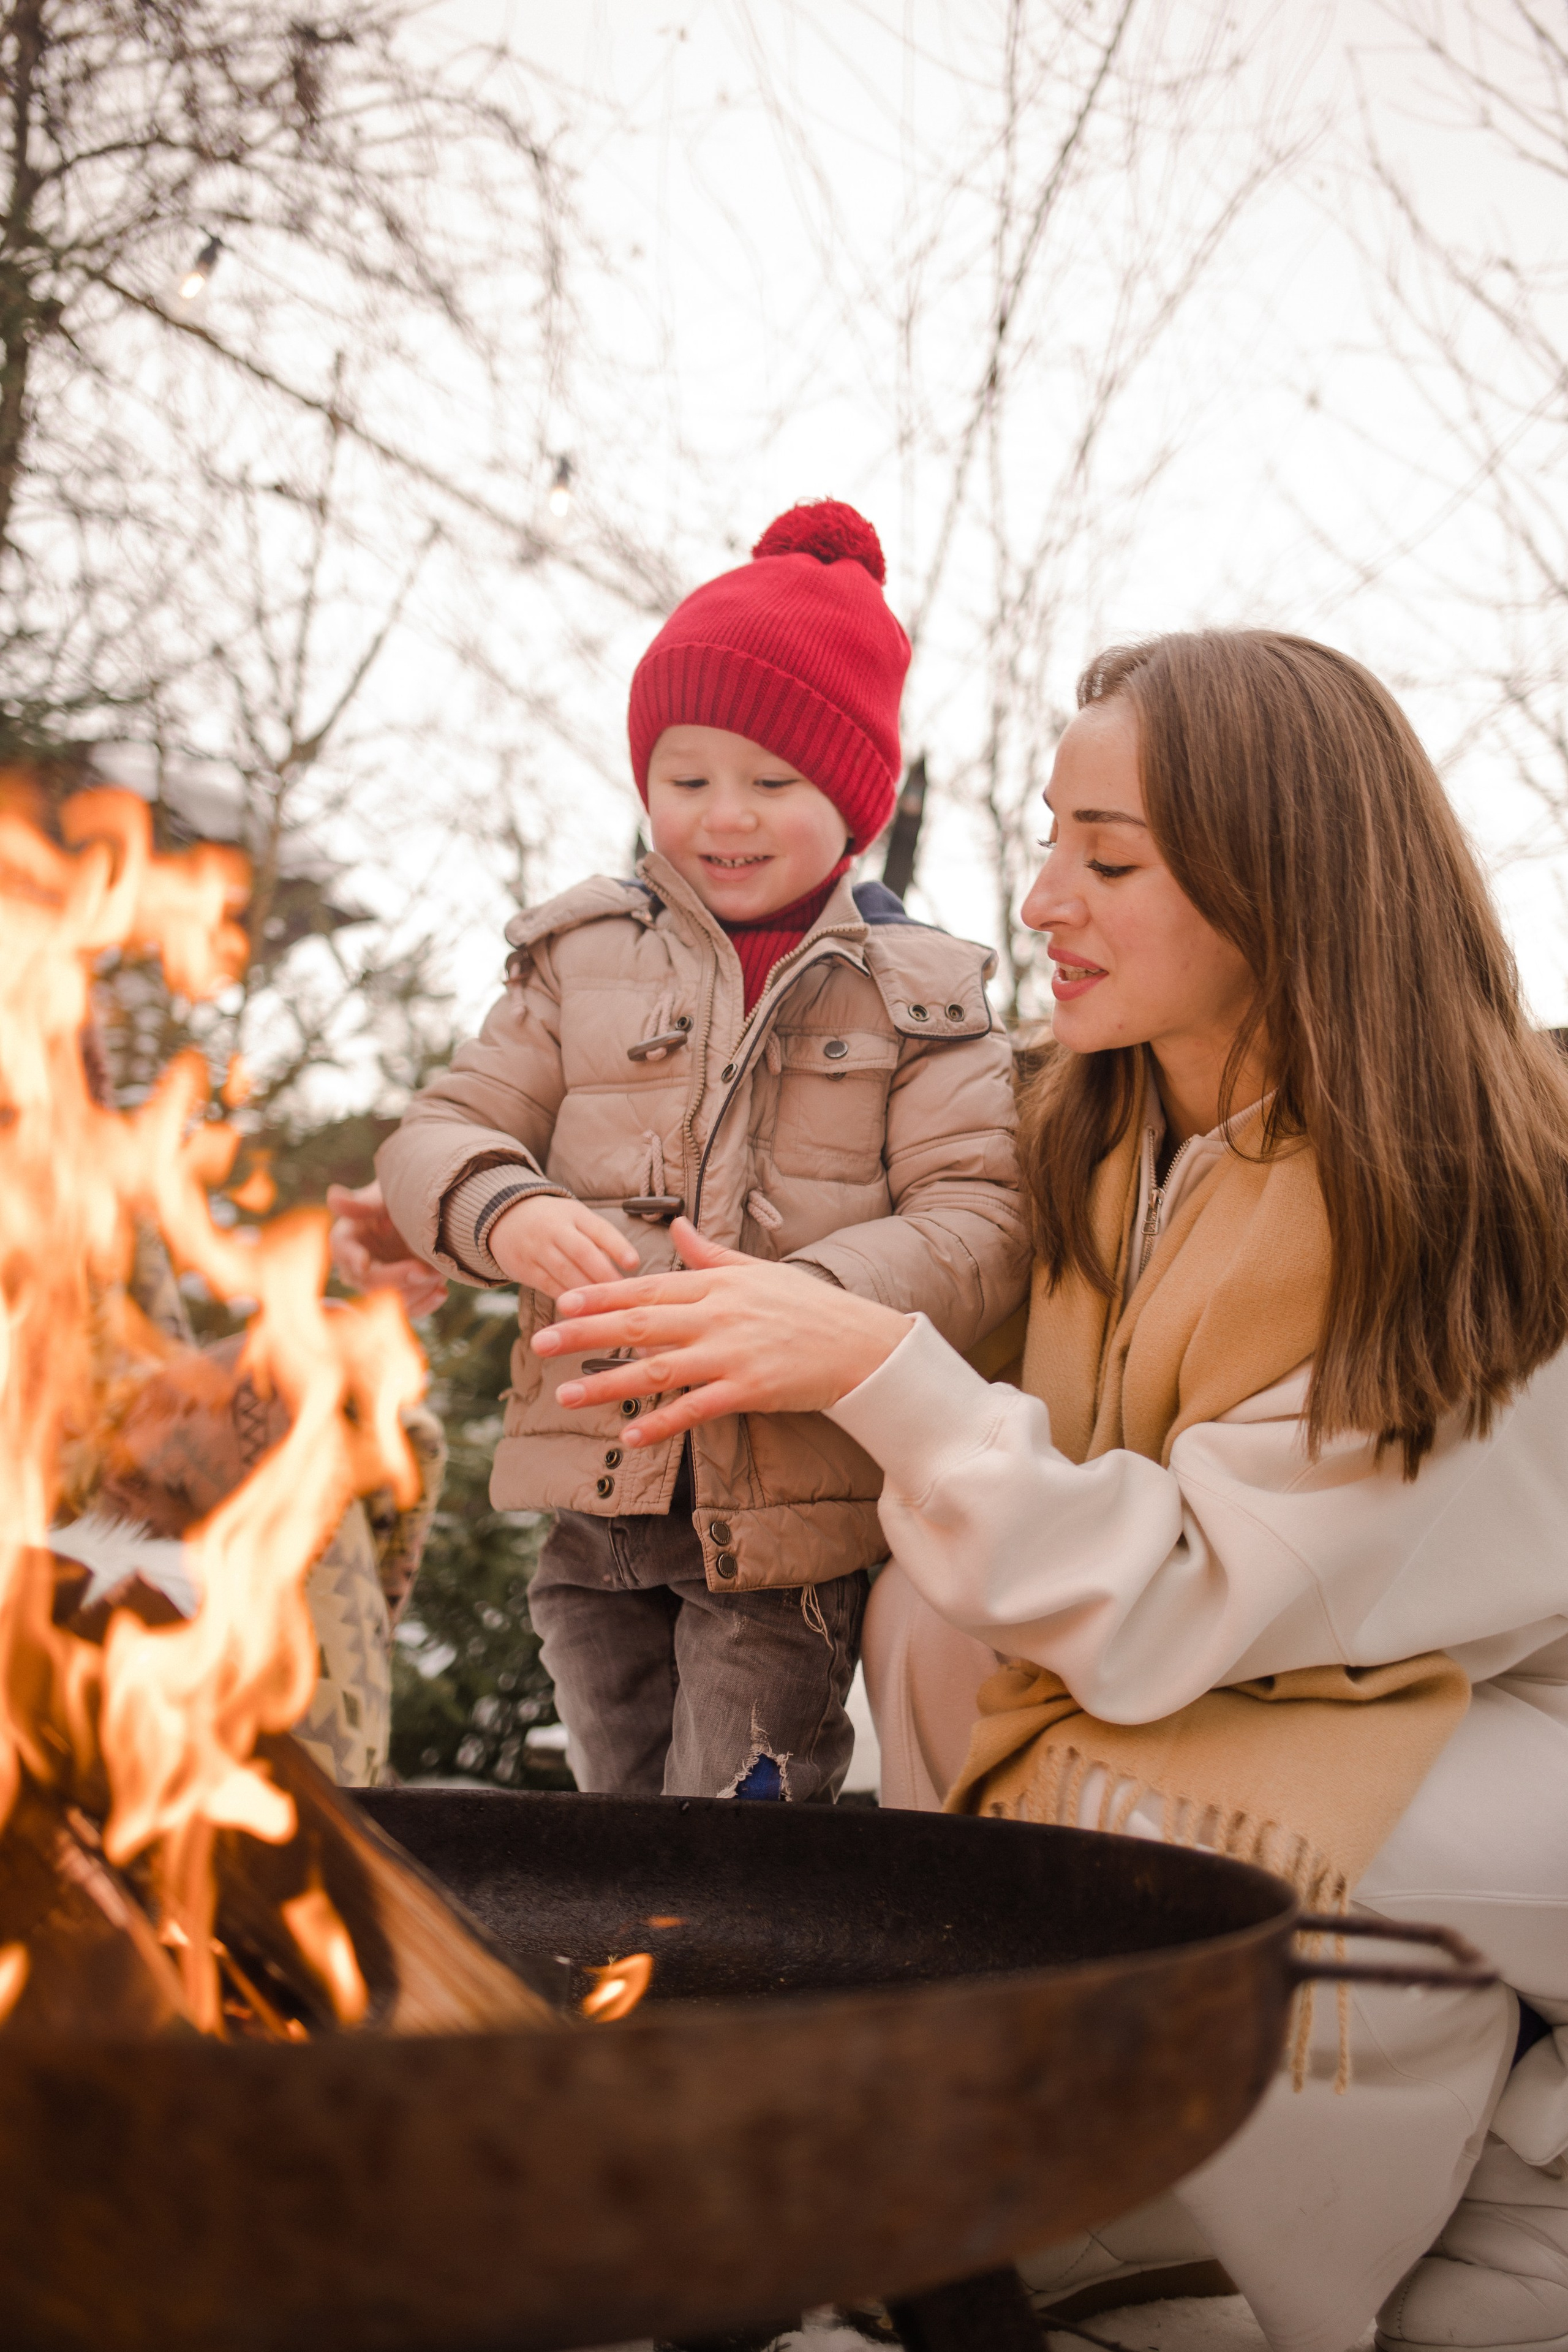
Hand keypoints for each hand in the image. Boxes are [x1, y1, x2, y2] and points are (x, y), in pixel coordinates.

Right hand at [327, 1182, 447, 1316]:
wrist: (428, 1214)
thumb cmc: (401, 1197)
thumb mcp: (385, 1197)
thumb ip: (363, 1203)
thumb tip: (333, 1195)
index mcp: (348, 1238)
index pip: (341, 1249)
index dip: (350, 1257)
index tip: (364, 1262)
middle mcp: (358, 1265)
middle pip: (368, 1281)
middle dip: (396, 1278)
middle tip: (425, 1270)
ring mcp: (380, 1283)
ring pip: (389, 1300)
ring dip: (415, 1292)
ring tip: (438, 1274)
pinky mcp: (400, 1294)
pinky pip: (408, 1309)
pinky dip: (426, 1303)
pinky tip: (441, 1291)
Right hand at [489, 1193, 642, 1294]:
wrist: (506, 1219)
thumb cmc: (556, 1223)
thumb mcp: (577, 1219)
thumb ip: (600, 1240)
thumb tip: (627, 1269)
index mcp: (574, 1214)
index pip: (599, 1228)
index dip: (617, 1246)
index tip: (634, 1263)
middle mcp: (555, 1229)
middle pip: (582, 1252)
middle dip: (603, 1275)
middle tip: (623, 1295)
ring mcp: (537, 1248)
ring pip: (565, 1272)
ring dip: (587, 1291)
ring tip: (607, 1308)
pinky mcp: (524, 1268)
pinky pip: (548, 1286)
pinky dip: (567, 1299)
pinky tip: (582, 1312)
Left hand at [531, 1217, 911, 1445]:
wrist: (860, 1344)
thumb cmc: (809, 1308)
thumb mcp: (759, 1270)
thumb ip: (710, 1253)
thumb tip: (677, 1227)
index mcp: (717, 1285)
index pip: (648, 1287)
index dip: (602, 1295)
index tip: (562, 1302)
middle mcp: (718, 1316)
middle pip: (640, 1324)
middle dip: (586, 1334)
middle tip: (541, 1343)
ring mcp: (732, 1354)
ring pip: (658, 1369)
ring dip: (608, 1383)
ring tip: (567, 1396)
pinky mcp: (749, 1389)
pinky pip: (696, 1408)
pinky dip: (662, 1422)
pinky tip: (629, 1434)